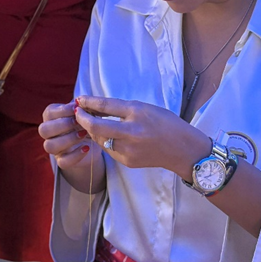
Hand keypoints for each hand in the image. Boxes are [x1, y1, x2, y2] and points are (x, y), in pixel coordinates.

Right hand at [39, 100, 97, 170]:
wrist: (91, 144)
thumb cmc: (84, 124)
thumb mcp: (83, 114)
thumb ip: (79, 108)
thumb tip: (78, 103)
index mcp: (51, 119)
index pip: (48, 113)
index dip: (61, 110)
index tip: (76, 108)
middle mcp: (49, 135)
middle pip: (43, 130)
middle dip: (61, 124)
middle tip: (78, 122)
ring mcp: (55, 149)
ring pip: (49, 146)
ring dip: (67, 139)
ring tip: (84, 134)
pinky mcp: (63, 161)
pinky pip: (63, 162)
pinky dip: (75, 155)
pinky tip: (86, 148)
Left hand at [74, 96, 209, 177]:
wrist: (182, 150)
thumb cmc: (166, 124)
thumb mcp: (145, 108)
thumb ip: (122, 109)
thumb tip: (97, 107)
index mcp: (137, 113)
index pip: (106, 106)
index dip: (89, 102)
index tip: (79, 99)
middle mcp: (131, 132)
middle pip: (96, 126)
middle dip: (82, 118)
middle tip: (78, 112)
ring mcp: (128, 150)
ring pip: (99, 138)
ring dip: (92, 130)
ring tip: (90, 121)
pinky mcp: (127, 162)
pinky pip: (108, 148)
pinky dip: (103, 140)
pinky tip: (105, 134)